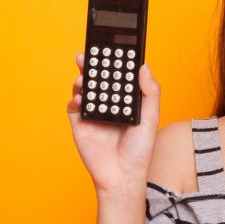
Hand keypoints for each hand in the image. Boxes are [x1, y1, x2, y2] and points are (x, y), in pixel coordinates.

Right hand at [66, 52, 160, 193]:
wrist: (122, 176)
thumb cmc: (140, 150)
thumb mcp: (151, 118)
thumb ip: (150, 92)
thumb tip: (144, 67)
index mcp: (126, 100)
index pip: (118, 76)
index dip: (113, 61)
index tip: (110, 47)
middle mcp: (109, 103)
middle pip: (98, 79)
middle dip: (92, 65)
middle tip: (87, 54)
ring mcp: (93, 113)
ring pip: (84, 90)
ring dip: (81, 80)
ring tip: (84, 78)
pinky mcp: (80, 124)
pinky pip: (73, 108)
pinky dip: (73, 100)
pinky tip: (79, 99)